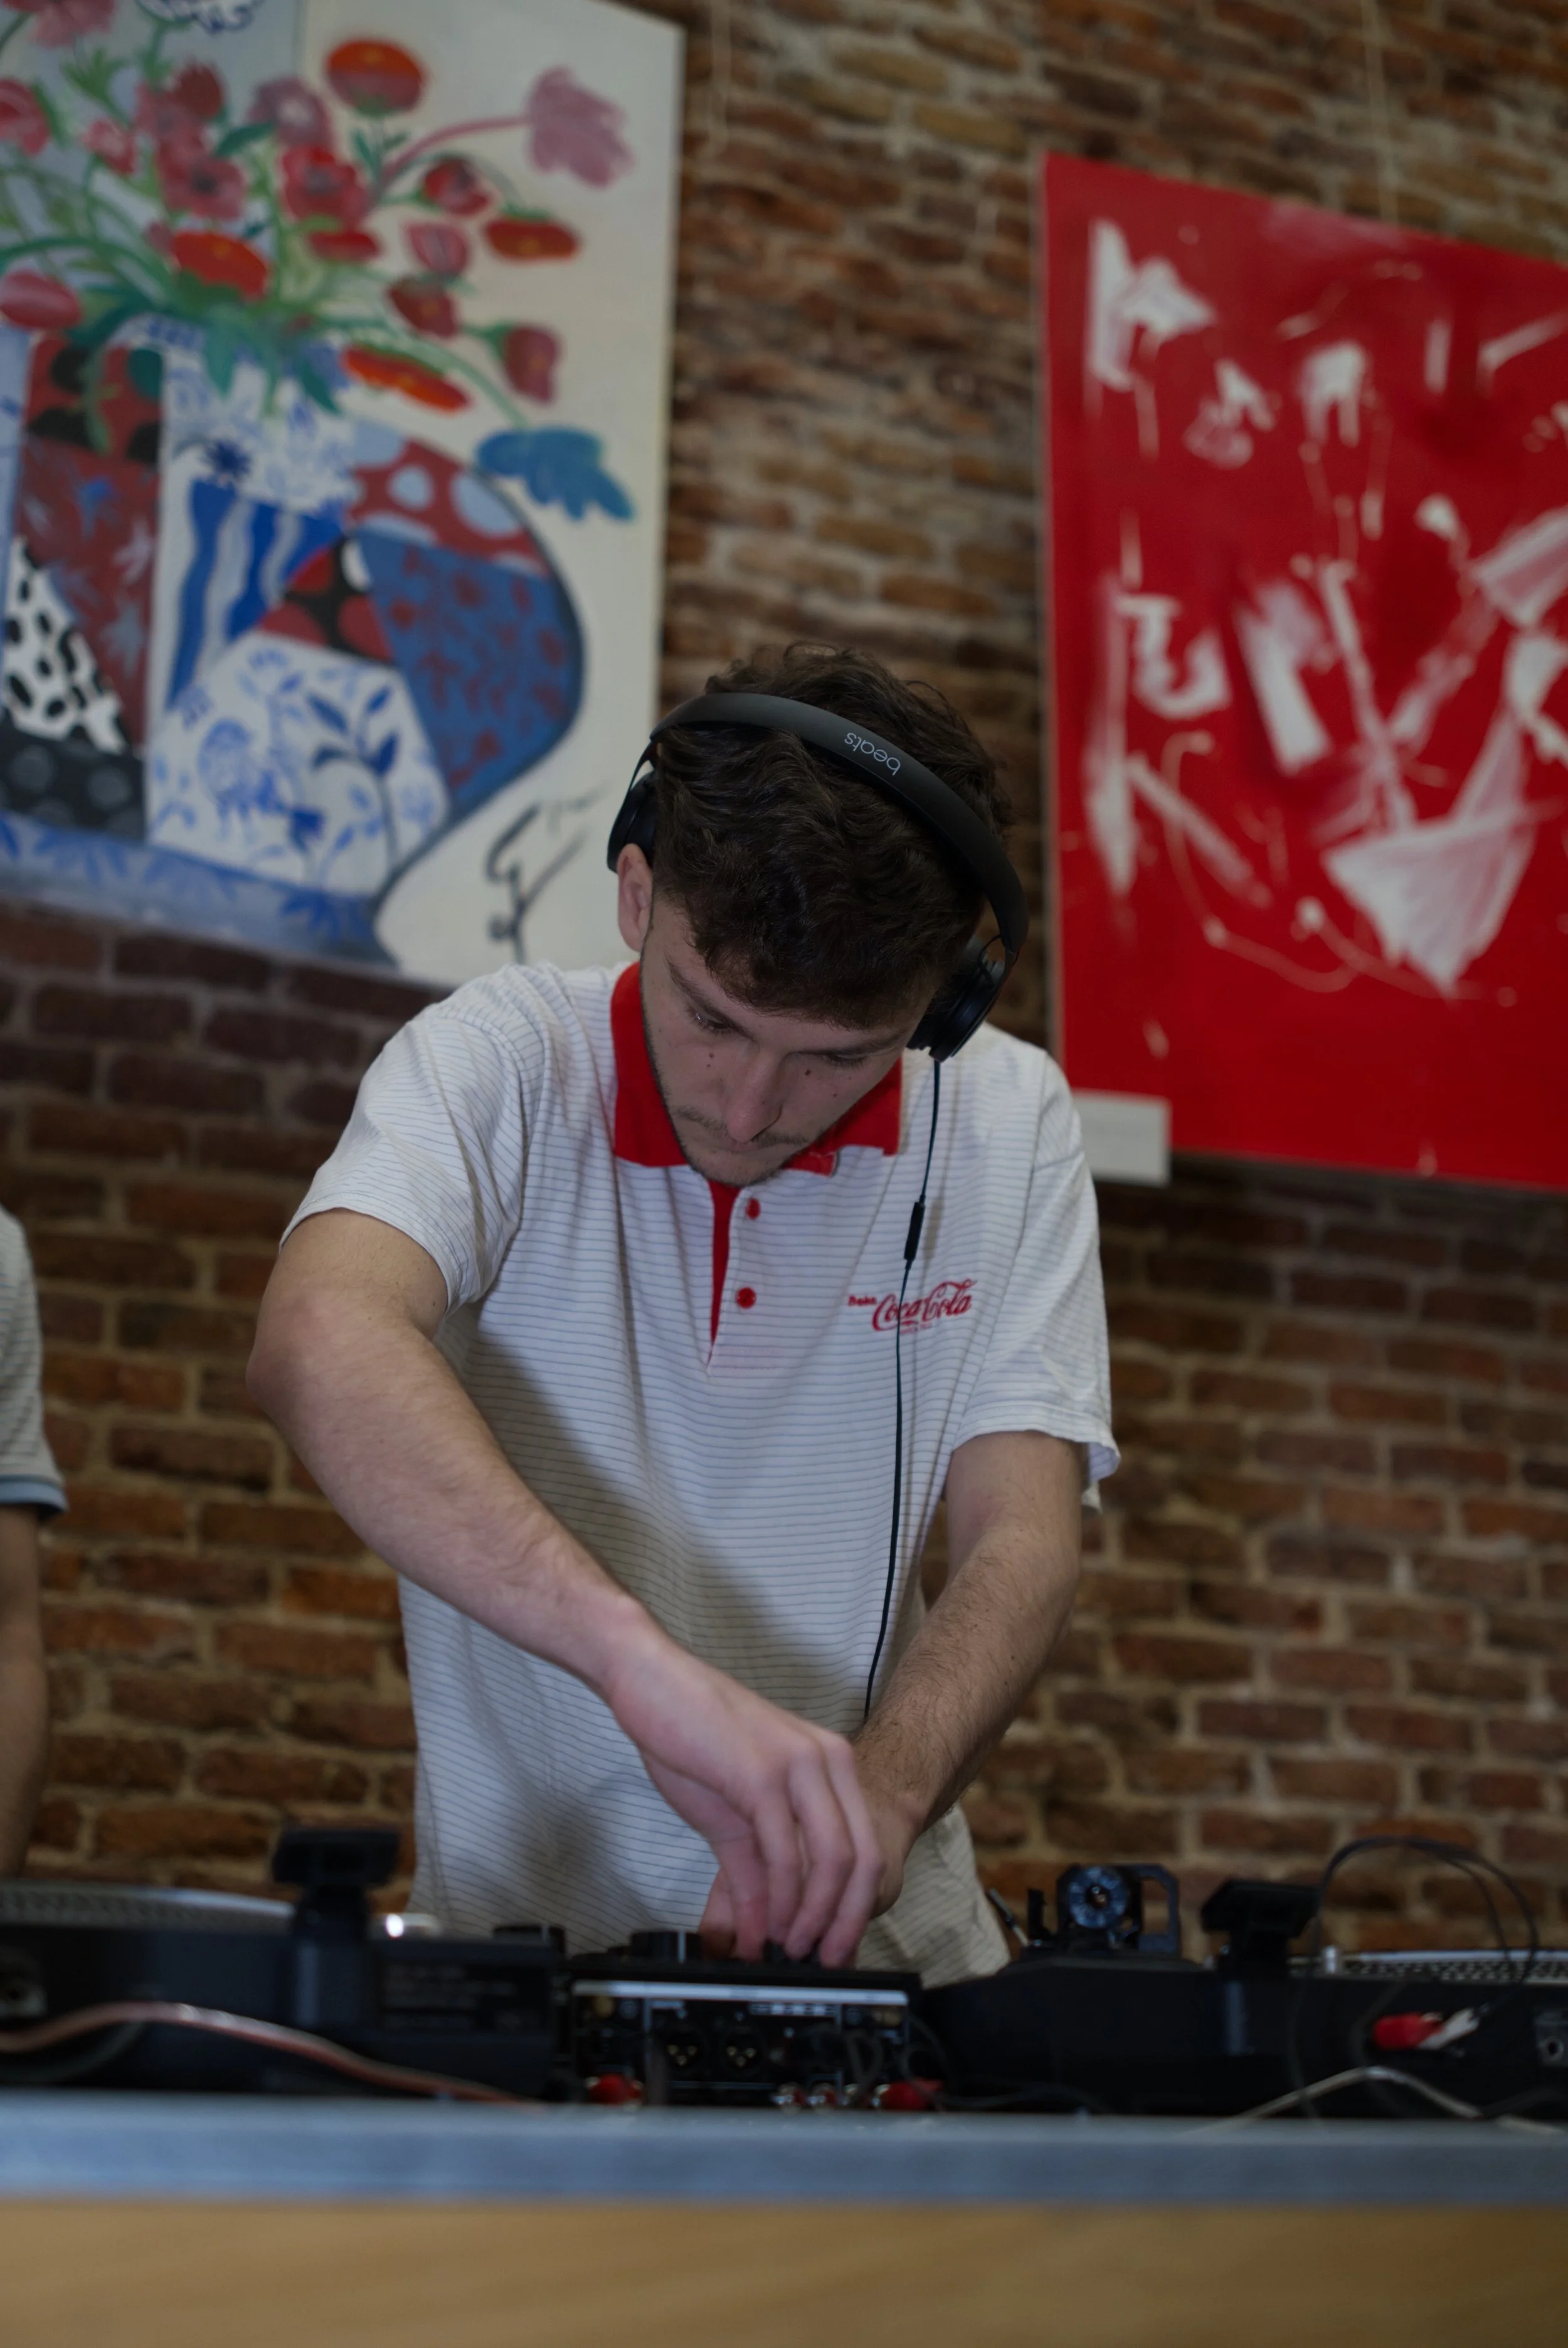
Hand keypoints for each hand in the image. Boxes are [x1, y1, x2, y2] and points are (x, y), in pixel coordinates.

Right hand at [602, 1628, 881, 1968]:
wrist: (651, 1682)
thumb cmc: (691, 1737)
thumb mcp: (733, 1811)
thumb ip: (753, 1869)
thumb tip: (762, 1929)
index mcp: (830, 1764)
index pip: (865, 1848)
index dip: (855, 1907)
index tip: (836, 1947)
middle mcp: (827, 1762)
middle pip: (860, 1860)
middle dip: (844, 1923)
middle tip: (823, 1961)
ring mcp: (799, 1766)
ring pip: (830, 1861)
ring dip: (810, 1919)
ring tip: (787, 1952)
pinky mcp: (763, 1774)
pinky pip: (782, 1852)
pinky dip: (774, 1901)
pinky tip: (758, 1929)